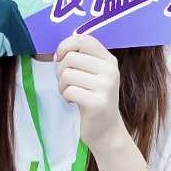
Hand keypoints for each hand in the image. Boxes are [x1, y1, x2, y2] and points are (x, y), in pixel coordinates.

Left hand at [52, 31, 131, 158]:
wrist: (106, 130)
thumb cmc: (94, 99)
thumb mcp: (94, 75)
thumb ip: (82, 59)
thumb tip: (60, 52)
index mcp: (109, 59)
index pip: (84, 40)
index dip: (66, 45)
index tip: (59, 57)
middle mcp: (110, 70)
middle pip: (71, 57)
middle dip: (60, 70)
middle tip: (66, 83)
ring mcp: (106, 86)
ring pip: (67, 74)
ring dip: (62, 86)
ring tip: (70, 93)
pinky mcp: (98, 103)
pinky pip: (69, 91)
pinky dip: (65, 96)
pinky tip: (73, 102)